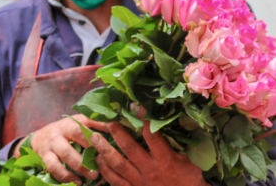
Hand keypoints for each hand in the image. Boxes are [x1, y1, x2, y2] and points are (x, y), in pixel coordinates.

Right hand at [14, 114, 109, 185]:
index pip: (91, 122)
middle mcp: (62, 129)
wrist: (40, 138)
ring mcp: (52, 142)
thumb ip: (96, 125)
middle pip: (78, 134)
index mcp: (74, 121)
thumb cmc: (67, 132)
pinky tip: (77, 181)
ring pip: (67, 153)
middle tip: (105, 161)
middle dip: (94, 145)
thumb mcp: (79, 124)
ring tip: (94, 176)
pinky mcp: (45, 156)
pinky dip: (67, 176)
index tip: (112, 143)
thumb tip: (119, 127)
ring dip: (81, 166)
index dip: (101, 131)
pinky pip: (55, 167)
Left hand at [90, 119, 209, 185]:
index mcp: (166, 160)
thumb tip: (173, 119)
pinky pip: (115, 181)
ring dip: (104, 150)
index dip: (143, 118)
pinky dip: (105, 170)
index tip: (134, 105)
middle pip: (130, 148)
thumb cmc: (190, 181)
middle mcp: (150, 170)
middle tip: (106, 120)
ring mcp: (140, 182)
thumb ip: (181, 143)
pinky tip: (97, 159)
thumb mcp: (191, 161)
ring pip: (118, 165)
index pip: (152, 135)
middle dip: (117, 132)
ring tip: (93, 137)